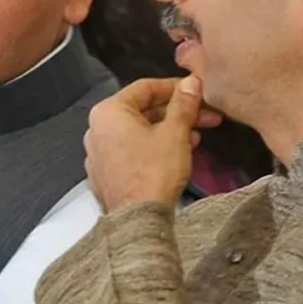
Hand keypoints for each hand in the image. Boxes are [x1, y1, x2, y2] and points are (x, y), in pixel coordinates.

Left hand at [85, 76, 221, 212]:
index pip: (145, 88)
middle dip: (175, 112)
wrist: (138, 220)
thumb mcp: (175, 133)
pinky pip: (130, 151)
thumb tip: (191, 83)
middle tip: (205, 116)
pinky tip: (176, 154)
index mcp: (109, 111)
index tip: (196, 90)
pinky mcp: (104, 174)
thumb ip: (183, 104)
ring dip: (168, 130)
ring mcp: (98, 153)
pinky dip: (153, 147)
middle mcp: (97, 129)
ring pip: (137, 132)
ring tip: (195, 137)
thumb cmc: (154, 172)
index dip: (175, 87)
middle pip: (141, 110)